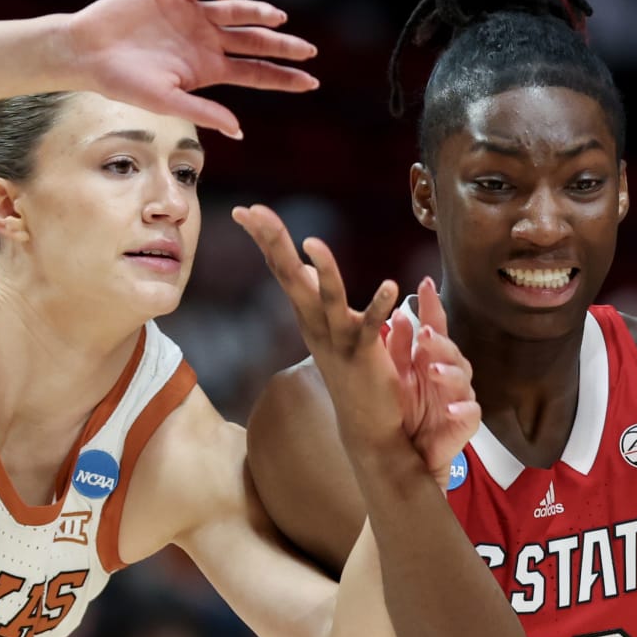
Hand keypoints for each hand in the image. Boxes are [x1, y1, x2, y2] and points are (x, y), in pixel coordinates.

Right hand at [66, 0, 319, 139]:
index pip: (254, 73)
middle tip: (309, 50)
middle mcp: (207, 41)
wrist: (87, 52)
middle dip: (282, 46)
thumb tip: (239, 131)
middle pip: (254, 42)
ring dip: (255, 13)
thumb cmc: (123, 83)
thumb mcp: (166, 102)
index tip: (311, 82)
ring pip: (234, 12)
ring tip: (277, 18)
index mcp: (208, 69)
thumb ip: (202, 112)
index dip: (283, 78)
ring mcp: (192, 15)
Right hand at [234, 205, 477, 486]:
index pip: (282, 268)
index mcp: (308, 315)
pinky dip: (379, 306)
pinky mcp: (365, 355)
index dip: (266, 238)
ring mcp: (339, 341)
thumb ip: (316, 296)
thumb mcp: (331, 328)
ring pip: (327, 300)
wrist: (369, 427)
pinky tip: (391, 285)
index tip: (245, 209)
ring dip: (324, 272)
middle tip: (253, 212)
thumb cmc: (352, 374)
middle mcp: (316, 325)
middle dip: (273, 242)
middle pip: (290, 277)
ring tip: (313, 243)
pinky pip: (371, 327)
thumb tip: (306, 266)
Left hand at [383, 276, 480, 483]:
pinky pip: (470, 413)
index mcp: (429, 358)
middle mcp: (447, 373)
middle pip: (450, 350)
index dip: (431, 306)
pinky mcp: (465, 423)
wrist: (404, 454)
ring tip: (432, 370)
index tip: (425, 283)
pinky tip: (450, 408)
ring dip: (448, 372)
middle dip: (438, 341)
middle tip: (424, 333)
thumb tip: (396, 315)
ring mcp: (458, 397)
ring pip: (462, 378)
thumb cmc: (401, 412)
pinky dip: (462, 410)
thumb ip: (396, 349)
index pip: (434, 326)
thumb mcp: (393, 377)